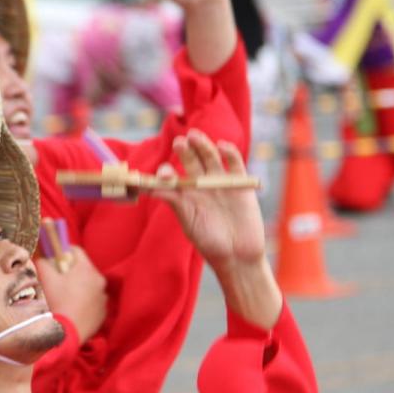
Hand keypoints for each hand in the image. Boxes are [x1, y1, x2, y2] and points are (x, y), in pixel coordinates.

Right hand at [36, 247, 108, 342]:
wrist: (65, 334)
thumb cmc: (55, 303)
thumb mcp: (45, 279)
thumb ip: (42, 262)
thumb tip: (41, 256)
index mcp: (87, 269)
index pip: (76, 251)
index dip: (63, 252)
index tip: (55, 259)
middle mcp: (100, 281)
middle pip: (84, 269)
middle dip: (71, 272)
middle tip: (58, 280)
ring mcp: (103, 298)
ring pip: (89, 286)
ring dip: (79, 288)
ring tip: (65, 298)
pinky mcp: (103, 313)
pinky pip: (93, 302)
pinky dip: (85, 303)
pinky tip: (72, 309)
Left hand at [152, 130, 264, 268]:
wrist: (238, 255)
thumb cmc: (209, 242)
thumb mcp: (189, 222)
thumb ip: (175, 202)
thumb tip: (153, 187)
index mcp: (185, 194)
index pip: (173, 176)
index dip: (168, 171)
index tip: (164, 173)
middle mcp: (201, 184)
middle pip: (191, 161)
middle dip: (185, 151)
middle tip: (179, 142)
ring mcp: (220, 182)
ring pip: (210, 157)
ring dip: (203, 145)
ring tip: (195, 136)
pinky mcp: (240, 183)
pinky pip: (234, 163)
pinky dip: (230, 153)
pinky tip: (222, 146)